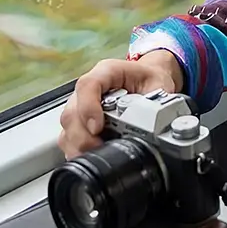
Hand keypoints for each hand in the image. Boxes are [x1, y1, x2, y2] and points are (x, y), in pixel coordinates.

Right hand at [58, 51, 183, 158]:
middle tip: (99, 147)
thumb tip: (151, 126)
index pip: (88, 85)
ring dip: (78, 145)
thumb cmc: (149, 79)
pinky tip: (92, 156)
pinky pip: (69, 137)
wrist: (148, 79)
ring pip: (67, 127)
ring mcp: (81, 103)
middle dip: (82, 136)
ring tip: (97, 155)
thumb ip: (154, 104)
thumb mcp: (158, 85)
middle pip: (72, 111)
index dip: (88, 108)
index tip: (97, 127)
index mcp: (108, 71)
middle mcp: (90, 87)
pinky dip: (77, 149)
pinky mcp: (80, 120)